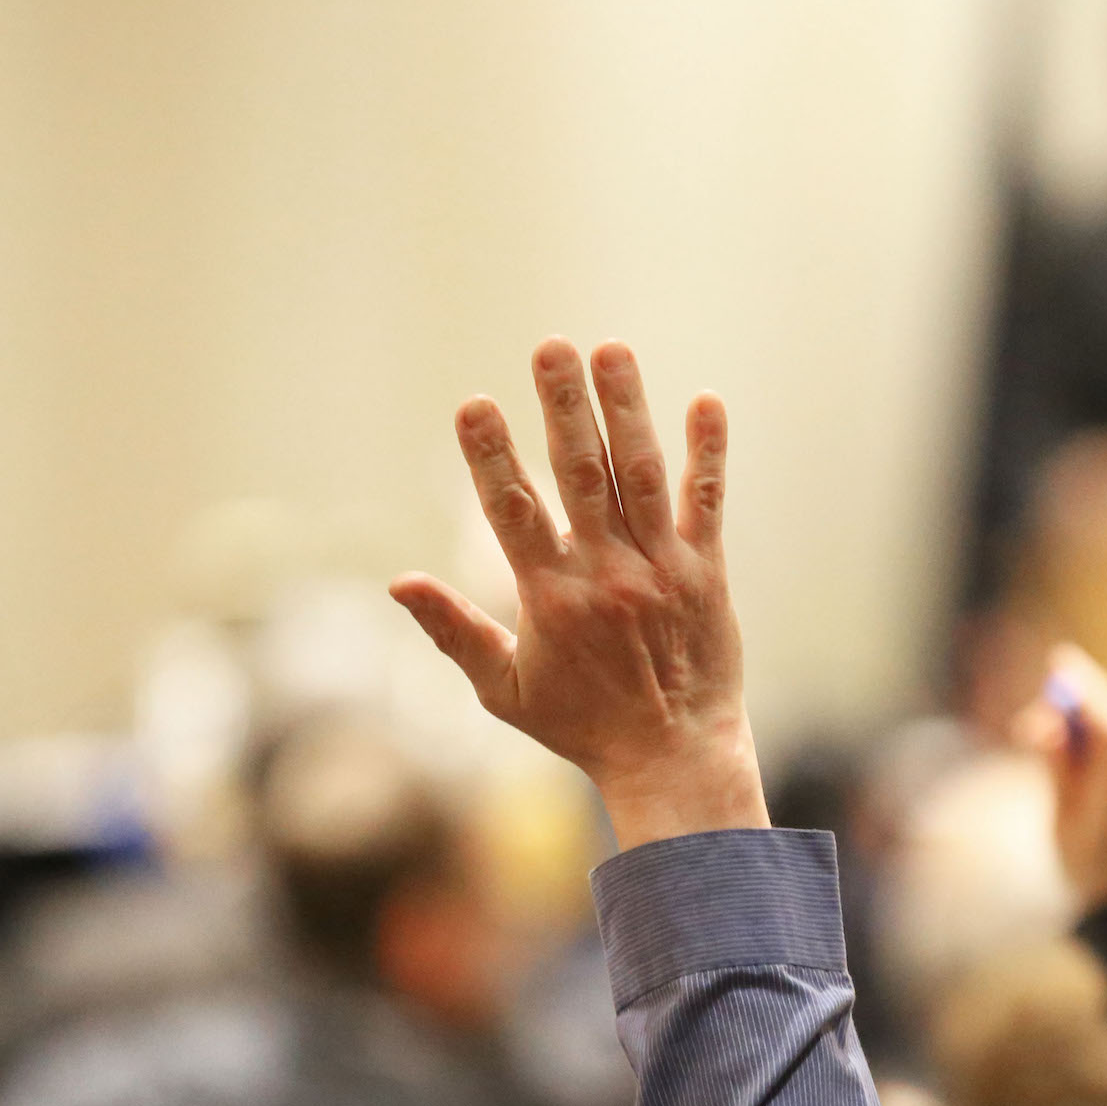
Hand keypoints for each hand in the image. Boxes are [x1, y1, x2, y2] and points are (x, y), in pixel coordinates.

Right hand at [391, 338, 766, 850]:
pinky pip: (708, 503)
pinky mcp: (707, 573)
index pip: (513, 513)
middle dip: (563, 407)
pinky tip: (705, 401)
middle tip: (550, 347)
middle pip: (581, 475)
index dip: (490, 456)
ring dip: (627, 409)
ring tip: (611, 350)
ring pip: (643, 476)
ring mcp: (662, 570)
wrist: (675, 758)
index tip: (474, 404)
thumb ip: (454, 631)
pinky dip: (707, 453)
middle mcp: (607, 575)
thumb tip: (398, 582)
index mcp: (551, 598)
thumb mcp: (505, 691)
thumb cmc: (583, 726)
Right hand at [1014, 644, 1106, 910]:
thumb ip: (1056, 762)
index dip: (1086, 692)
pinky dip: (1105, 739)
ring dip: (1091, 723)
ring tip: (1058, 742)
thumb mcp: (1061, 814)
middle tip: (1057, 667)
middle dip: (1085, 697)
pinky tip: (1088, 757)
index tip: (1060, 662)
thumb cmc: (1085, 858)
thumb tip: (1044, 719)